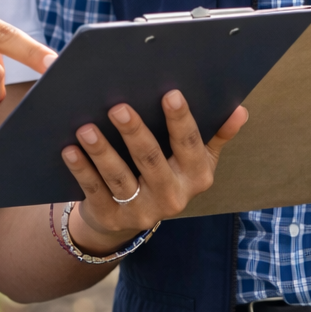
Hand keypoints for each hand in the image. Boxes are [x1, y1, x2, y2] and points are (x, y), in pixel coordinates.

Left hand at [60, 92, 246, 250]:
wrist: (131, 215)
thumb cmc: (166, 171)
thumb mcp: (195, 159)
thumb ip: (215, 134)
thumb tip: (240, 110)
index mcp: (196, 176)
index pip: (191, 145)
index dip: (181, 120)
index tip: (170, 93)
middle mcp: (173, 197)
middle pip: (151, 160)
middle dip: (134, 132)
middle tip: (118, 106)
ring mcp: (142, 210)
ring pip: (120, 177)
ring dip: (102, 151)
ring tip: (86, 128)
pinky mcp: (112, 217)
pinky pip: (95, 191)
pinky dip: (81, 170)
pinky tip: (69, 150)